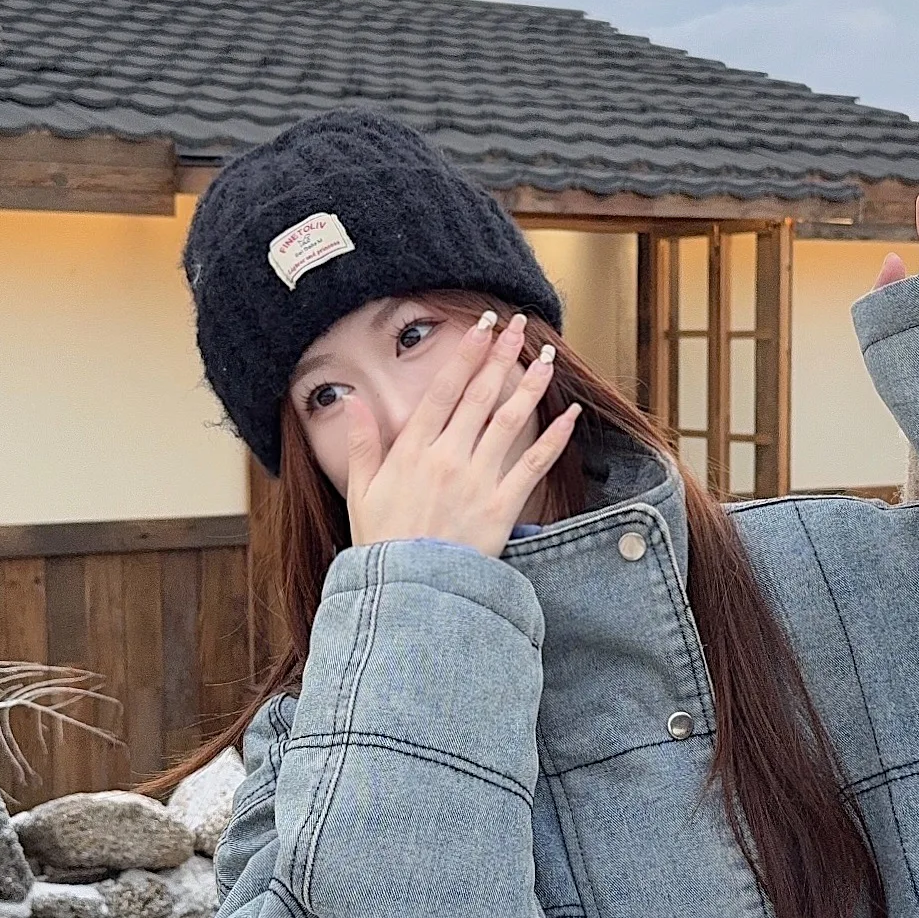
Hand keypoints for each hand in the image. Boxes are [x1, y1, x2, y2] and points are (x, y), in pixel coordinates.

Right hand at [343, 311, 580, 554]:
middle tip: (517, 325)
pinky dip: (553, 440)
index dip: (464, 354)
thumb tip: (350, 400)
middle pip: (479, 396)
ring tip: (546, 356)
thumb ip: (361, 443)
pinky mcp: (501, 509)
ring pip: (507, 422)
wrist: (409, 592)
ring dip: (528, 386)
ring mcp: (476, 482)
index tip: (480, 326)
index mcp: (412, 452)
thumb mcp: (360, 492)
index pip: (443, 390)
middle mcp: (446, 459)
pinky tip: (568, 415)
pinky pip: (532, 467)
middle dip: (499, 356)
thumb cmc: (383, 545)